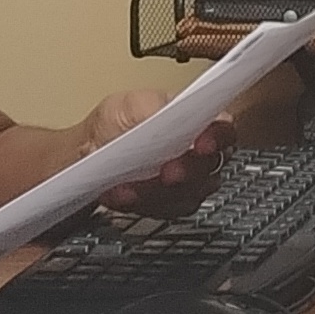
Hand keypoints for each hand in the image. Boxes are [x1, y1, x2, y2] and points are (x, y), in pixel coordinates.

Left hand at [81, 88, 227, 213]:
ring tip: (133, 185)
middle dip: (188, 171)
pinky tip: (123, 193)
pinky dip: (142, 202)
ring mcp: (186, 182)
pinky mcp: (169, 204)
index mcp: (197, 122)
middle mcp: (198, 154)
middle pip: (209, 168)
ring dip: (159, 191)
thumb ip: (159, 106)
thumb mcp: (132, 104)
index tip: (201, 144)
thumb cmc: (115, 122)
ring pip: (188, 194)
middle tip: (168, 171)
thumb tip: (181, 110)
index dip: (217, 138)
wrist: (91, 148)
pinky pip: (165, 209)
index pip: (223, 131)